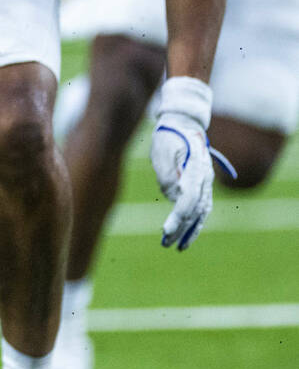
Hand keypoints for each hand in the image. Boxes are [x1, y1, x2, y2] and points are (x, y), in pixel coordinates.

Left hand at [150, 76, 213, 250]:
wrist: (183, 122)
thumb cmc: (169, 136)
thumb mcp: (161, 152)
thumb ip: (167, 175)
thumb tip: (173, 196)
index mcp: (196, 170)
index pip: (188, 201)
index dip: (178, 218)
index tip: (167, 231)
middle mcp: (205, 178)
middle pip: (196, 210)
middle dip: (182, 229)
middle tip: (167, 244)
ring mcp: (206, 182)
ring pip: (202, 212)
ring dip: (191, 230)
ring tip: (179, 246)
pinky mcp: (202, 183)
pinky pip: (202, 206)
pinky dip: (196, 221)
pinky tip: (187, 232)